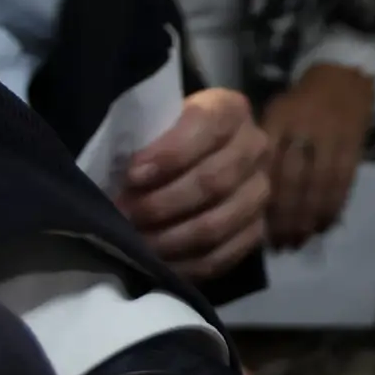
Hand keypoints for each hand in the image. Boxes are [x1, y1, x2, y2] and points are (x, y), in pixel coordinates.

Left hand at [119, 89, 271, 281]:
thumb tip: (114, 177)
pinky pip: (223, 256)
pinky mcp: (255, 231)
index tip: (132, 175)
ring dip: (170, 238)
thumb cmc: (161, 140)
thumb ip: (142, 138)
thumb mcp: (153, 125)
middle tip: (124, 215)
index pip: (208, 127)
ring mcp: (259, 192)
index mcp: (230, 110)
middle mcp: (255, 148)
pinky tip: (157, 263)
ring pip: (217, 223)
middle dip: (162, 203)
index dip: (170, 153)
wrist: (189, 160)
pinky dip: (185, 264)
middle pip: (214, 181)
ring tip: (135, 243)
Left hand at [256, 64, 374, 249]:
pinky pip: (343, 181)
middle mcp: (302, 129)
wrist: (343, 78)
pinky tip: (324, 224)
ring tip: (300, 240)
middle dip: (286, 217)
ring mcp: (330, 137)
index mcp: (277, 121)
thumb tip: (245, 199)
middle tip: (280, 244)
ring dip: (309, 218)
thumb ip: (261, 151)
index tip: (257, 229)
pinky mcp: (354, 145)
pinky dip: (334, 206)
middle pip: (292, 181)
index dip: (262, 201)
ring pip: (318, 185)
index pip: (267, 168)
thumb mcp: (272, 115)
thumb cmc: (299, 103)